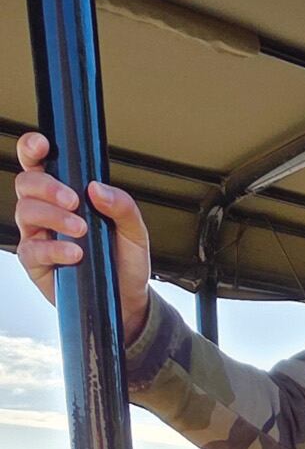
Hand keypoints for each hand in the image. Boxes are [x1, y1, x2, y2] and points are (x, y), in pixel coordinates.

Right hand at [15, 131, 151, 337]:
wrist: (127, 301)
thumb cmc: (125, 261)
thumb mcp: (134, 231)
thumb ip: (122, 205)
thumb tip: (97, 188)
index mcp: (65, 194)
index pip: (40, 164)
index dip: (33, 149)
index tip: (43, 146)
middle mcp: (46, 211)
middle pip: (26, 183)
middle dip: (47, 186)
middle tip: (73, 201)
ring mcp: (38, 236)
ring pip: (25, 212)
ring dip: (53, 216)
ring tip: (81, 230)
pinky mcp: (36, 263)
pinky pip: (31, 249)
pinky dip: (54, 249)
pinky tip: (75, 254)